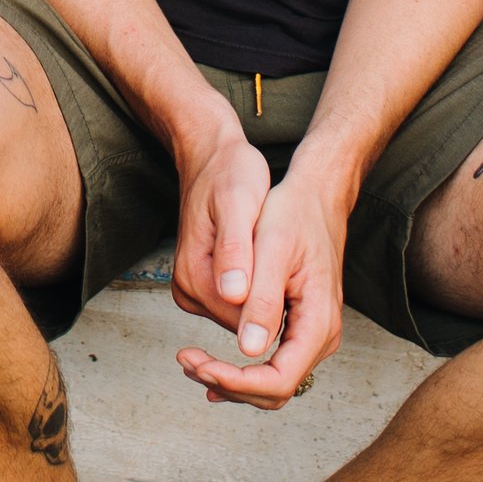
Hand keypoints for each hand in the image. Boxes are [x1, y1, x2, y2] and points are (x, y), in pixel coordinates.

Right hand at [168, 111, 272, 329]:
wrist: (212, 158)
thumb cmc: (229, 174)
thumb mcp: (239, 202)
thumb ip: (235, 250)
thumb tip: (235, 293)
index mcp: (194, 274)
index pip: (244, 320)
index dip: (276, 307)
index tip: (296, 283)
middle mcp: (187, 290)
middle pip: (242, 324)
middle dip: (270, 304)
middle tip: (290, 271)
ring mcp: (192, 291)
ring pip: (242, 317)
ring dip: (265, 298)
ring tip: (279, 265)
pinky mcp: (202, 287)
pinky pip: (237, 305)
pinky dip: (257, 291)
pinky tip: (267, 267)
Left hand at [175, 164, 347, 410]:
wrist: (314, 196)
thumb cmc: (292, 213)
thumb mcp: (272, 248)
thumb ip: (262, 299)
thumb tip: (248, 350)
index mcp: (318, 320)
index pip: (279, 380)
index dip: (236, 381)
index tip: (199, 364)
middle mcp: (322, 336)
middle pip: (275, 390)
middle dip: (228, 383)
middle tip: (187, 361)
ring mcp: (313, 335)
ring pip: (272, 383)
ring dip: (232, 380)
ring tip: (191, 362)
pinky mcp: (300, 328)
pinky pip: (273, 365)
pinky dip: (240, 371)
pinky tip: (210, 366)